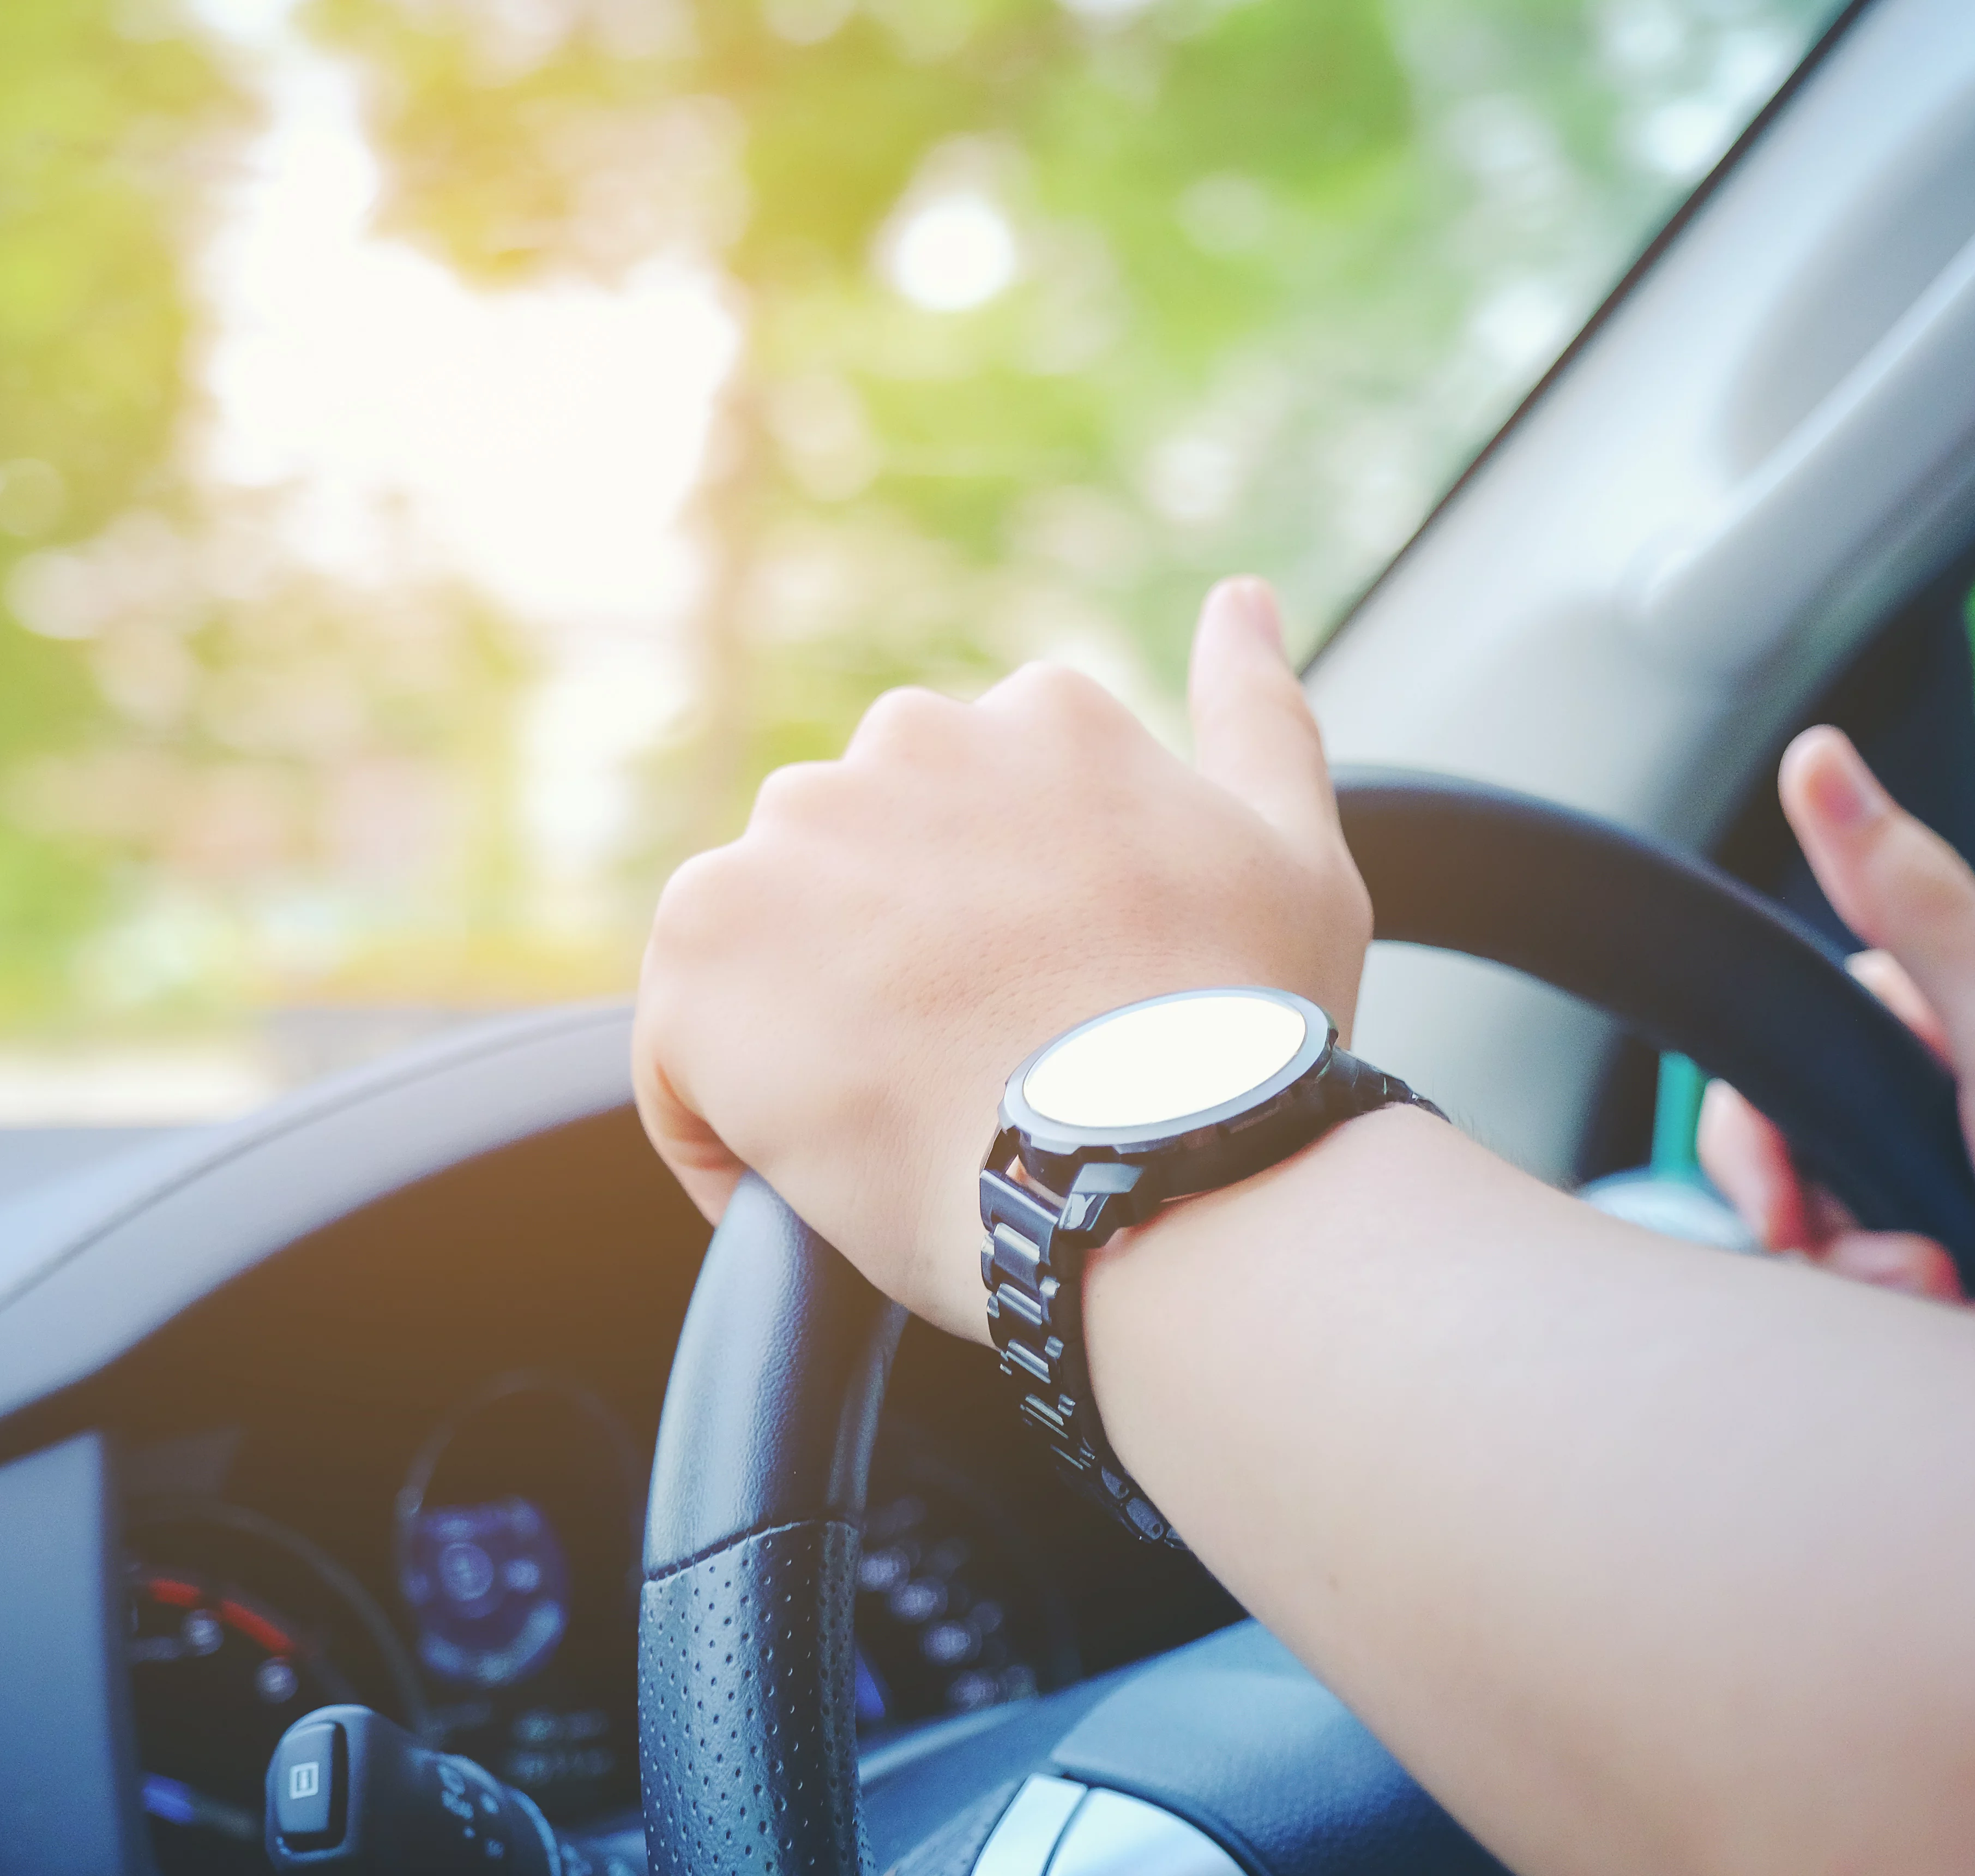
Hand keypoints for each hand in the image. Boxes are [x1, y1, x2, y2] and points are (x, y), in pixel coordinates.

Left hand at [632, 577, 1372, 1340]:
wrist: (1162, 1177)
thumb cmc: (1244, 1042)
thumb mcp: (1293, 853)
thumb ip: (1257, 712)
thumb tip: (1240, 599)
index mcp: (1038, 718)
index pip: (969, 822)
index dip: (1000, 942)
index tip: (1042, 1022)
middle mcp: (903, 745)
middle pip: (861, 874)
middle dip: (895, 971)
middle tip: (982, 1086)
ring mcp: (793, 841)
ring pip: (769, 952)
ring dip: (811, 1035)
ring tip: (910, 1134)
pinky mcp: (703, 951)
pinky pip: (681, 1052)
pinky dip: (728, 1125)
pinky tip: (826, 1178)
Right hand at [1696, 727, 1974, 1370]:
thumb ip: (1914, 901)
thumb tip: (1817, 752)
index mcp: (1962, 1002)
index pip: (1789, 1062)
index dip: (1764, 1148)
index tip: (1790, 1217)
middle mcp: (1968, 1077)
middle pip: (1816, 1164)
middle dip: (1844, 1239)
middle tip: (1926, 1278)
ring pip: (1862, 1238)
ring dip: (1901, 1291)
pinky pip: (1930, 1293)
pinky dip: (1960, 1322)